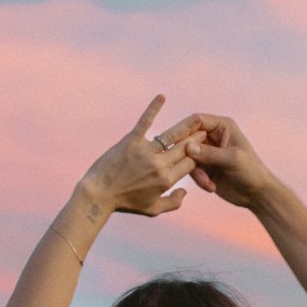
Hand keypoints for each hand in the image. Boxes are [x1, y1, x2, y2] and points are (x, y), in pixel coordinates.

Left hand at [80, 96, 199, 217]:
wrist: (99, 194)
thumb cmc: (126, 203)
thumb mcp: (153, 209)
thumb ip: (173, 203)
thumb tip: (185, 191)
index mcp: (166, 180)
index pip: (190, 163)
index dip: (199, 155)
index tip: (205, 148)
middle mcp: (159, 165)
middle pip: (185, 148)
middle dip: (198, 138)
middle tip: (206, 129)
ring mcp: (145, 151)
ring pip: (171, 135)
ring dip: (186, 126)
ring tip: (196, 118)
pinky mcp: (131, 140)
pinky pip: (145, 121)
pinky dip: (153, 108)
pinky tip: (161, 96)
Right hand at [170, 112, 274, 209]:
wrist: (257, 194)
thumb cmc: (251, 172)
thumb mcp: (232, 160)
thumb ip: (210, 153)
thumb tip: (187, 147)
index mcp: (221, 126)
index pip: (196, 121)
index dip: (184, 129)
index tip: (174, 141)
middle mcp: (212, 136)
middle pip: (188, 138)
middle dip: (187, 154)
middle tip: (189, 167)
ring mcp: (207, 152)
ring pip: (188, 156)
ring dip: (195, 171)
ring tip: (208, 183)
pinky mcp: (205, 167)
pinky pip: (192, 170)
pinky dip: (199, 179)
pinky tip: (211, 187)